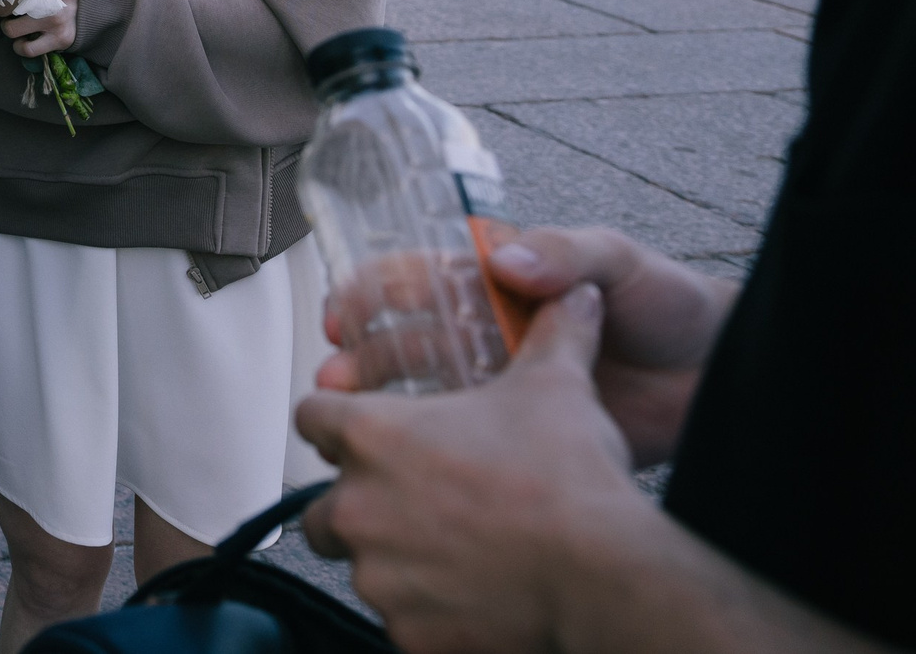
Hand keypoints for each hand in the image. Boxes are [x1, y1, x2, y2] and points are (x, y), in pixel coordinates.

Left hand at [0, 0, 77, 57]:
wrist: (98, 4)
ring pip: (11, 30)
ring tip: (14, 25)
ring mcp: (52, 20)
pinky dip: (20, 47)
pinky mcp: (59, 39)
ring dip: (9, 28)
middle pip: (4, 6)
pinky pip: (28, 49)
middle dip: (2, 9)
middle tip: (8, 9)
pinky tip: (22, 41)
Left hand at [298, 285, 651, 652]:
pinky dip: (428, 613)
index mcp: (374, 436)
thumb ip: (554, 332)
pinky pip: (400, 622)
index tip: (360, 431)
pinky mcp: (405, 631)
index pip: (312, 415)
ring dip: (394, 560)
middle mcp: (359, 505)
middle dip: (361, 504)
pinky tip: (472, 597)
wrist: (603, 576)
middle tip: (416, 505)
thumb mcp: (556, 385)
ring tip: (454, 552)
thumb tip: (575, 294)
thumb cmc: (569, 480)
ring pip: (362, 566)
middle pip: (324, 504)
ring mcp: (377, 574)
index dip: (337, 419)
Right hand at [316, 226, 735, 466]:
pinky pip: (466, 440)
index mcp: (498, 284)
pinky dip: (430, 448)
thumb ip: (565, 253)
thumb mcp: (618, 262)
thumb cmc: (669, 305)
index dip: (368, 293)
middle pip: (404, 341)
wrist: (717, 378)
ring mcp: (502, 386)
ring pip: (423, 394)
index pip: (415, 279)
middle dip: (361, 358)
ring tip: (354, 423)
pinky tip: (407, 460)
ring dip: (381, 405)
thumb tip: (504, 261)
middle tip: (338, 380)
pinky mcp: (523, 434)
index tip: (341, 314)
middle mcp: (487, 334)